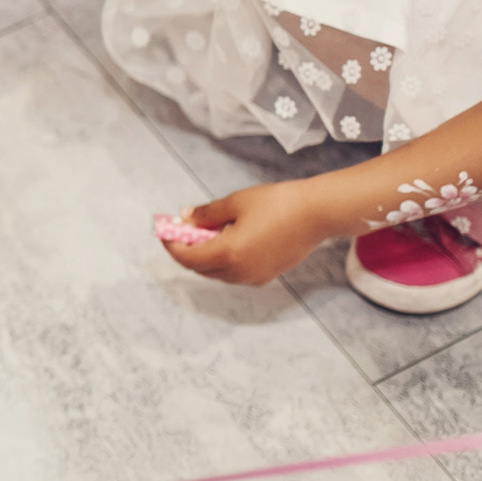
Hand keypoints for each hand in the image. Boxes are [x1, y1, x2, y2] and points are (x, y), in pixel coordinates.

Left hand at [158, 184, 339, 284]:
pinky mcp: (268, 276)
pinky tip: (227, 239)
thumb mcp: (235, 203)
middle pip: (200, 267)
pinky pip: (235, 273)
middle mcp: (239, 273)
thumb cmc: (277, 203)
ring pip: (217, 272)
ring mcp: (255, 277)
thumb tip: (184, 218)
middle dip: (187, 249)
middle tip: (182, 228)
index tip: (164, 229)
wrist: (317, 213)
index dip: (171, 245)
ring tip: (205, 230)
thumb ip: (206, 214)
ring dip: (206, 255)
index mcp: (228, 254)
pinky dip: (224, 260)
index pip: (187, 258)